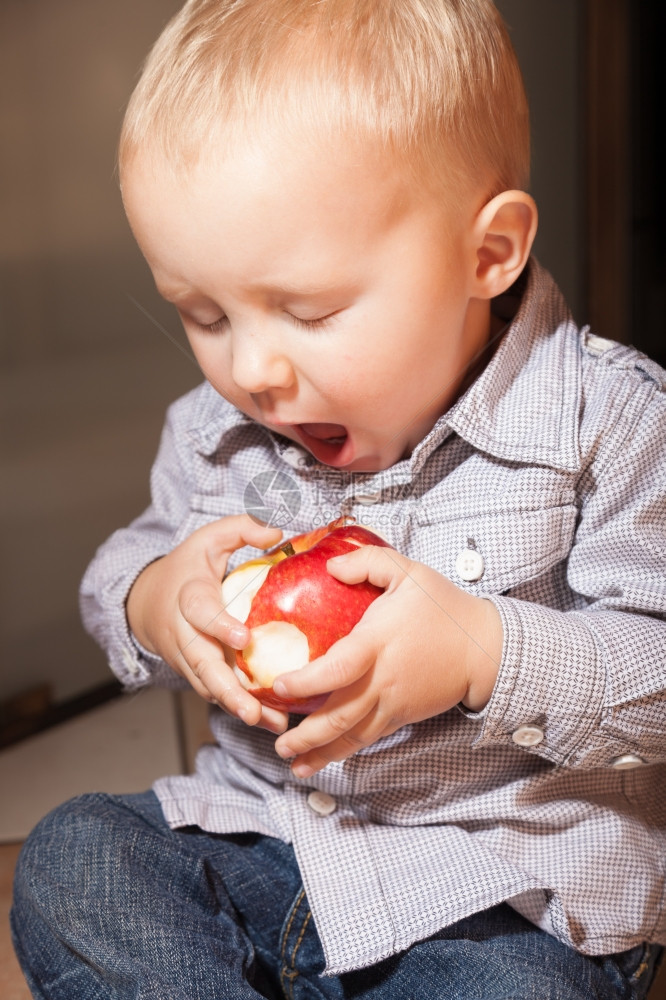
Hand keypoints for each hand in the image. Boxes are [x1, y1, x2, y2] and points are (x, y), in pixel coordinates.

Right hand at [127, 515, 287, 732]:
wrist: (149, 601)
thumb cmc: (189, 567)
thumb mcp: (211, 538)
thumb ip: (243, 528)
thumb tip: (277, 533)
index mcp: (188, 597)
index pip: (200, 612)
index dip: (219, 625)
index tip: (244, 638)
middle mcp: (184, 634)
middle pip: (201, 665)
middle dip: (227, 690)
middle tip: (251, 710)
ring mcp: (188, 658)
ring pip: (210, 687)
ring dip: (238, 707)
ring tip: (271, 724)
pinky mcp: (196, 673)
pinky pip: (217, 694)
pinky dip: (241, 708)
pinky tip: (272, 721)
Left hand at [274, 545, 501, 775]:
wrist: (484, 648)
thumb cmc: (443, 607)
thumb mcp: (408, 571)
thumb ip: (367, 562)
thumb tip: (331, 564)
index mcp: (378, 643)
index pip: (337, 669)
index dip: (306, 682)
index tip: (279, 686)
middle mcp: (382, 679)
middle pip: (340, 716)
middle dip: (306, 736)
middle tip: (277, 745)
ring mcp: (393, 702)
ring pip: (353, 736)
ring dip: (322, 753)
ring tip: (294, 765)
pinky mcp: (402, 715)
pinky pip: (369, 737)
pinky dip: (345, 751)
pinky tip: (325, 757)